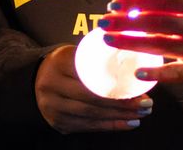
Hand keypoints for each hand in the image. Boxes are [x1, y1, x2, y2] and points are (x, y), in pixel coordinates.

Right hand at [35, 45, 151, 132]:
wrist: (36, 80)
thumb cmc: (64, 66)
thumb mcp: (74, 55)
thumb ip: (96, 57)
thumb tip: (134, 62)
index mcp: (58, 63)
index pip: (89, 75)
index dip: (115, 83)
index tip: (139, 87)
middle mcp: (51, 85)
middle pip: (92, 98)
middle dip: (123, 104)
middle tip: (146, 104)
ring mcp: (53, 106)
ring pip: (92, 114)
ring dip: (120, 116)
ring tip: (142, 114)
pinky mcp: (58, 122)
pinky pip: (88, 127)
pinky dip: (111, 126)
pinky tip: (128, 123)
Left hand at [100, 0, 182, 83]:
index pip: (162, 1)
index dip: (137, 2)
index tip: (114, 4)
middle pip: (155, 24)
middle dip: (126, 23)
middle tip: (102, 22)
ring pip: (160, 47)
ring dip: (132, 44)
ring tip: (108, 39)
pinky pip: (178, 74)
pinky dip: (158, 73)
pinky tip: (137, 70)